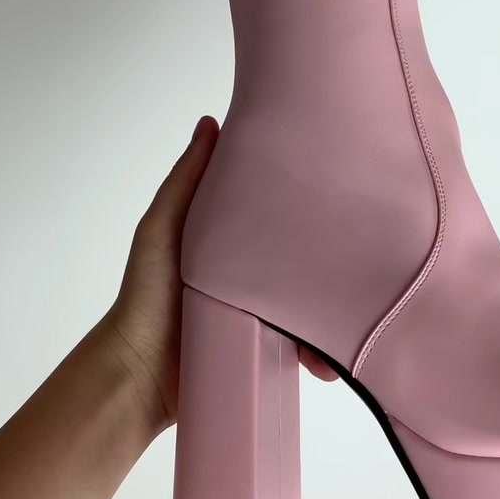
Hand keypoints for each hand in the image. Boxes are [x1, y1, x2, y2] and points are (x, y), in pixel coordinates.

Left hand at [103, 115, 336, 437]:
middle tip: (359, 253)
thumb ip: (186, 181)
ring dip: (329, 318)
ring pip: (308, 309)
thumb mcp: (163, 228)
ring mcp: (261, 318)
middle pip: (299, 261)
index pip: (273, 214)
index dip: (298, 199)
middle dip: (329, 261)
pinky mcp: (266, 355)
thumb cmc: (145, 294)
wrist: (139, 374)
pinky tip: (329, 362)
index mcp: (232, 243)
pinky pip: (301, 352)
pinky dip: (318, 357)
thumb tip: (211, 124)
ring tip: (347, 320)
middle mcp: (250, 277)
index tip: (332, 180)